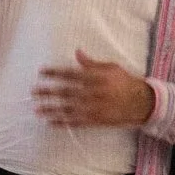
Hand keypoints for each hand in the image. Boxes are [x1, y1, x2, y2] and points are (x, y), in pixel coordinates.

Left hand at [33, 51, 154, 128]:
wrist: (140, 103)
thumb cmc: (125, 82)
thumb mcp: (111, 67)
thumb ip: (92, 63)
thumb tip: (77, 52)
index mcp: (95, 78)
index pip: (70, 74)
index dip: (54, 72)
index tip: (41, 72)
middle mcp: (92, 93)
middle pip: (65, 92)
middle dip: (47, 91)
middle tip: (33, 91)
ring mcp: (92, 108)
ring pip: (66, 109)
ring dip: (50, 109)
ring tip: (36, 109)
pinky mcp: (95, 120)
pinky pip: (75, 122)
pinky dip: (62, 123)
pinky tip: (50, 123)